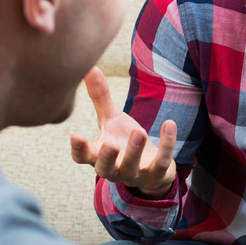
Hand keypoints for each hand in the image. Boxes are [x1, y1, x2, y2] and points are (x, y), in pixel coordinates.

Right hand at [69, 66, 176, 198]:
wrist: (151, 168)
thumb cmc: (125, 141)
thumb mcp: (112, 120)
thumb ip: (100, 98)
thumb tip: (90, 68)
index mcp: (98, 156)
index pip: (82, 157)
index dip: (79, 149)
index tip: (75, 135)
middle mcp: (113, 170)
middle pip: (104, 169)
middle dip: (107, 157)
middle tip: (110, 143)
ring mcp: (134, 175)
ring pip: (131, 168)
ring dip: (135, 151)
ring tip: (140, 131)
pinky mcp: (155, 176)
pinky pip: (161, 163)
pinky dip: (166, 144)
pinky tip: (169, 123)